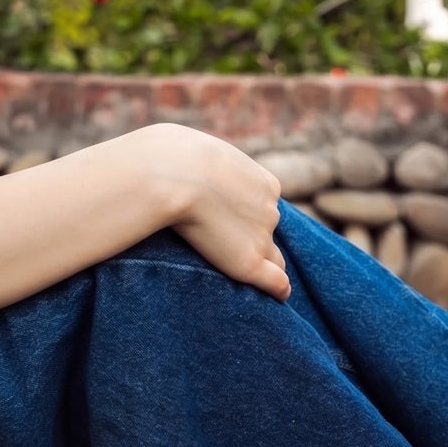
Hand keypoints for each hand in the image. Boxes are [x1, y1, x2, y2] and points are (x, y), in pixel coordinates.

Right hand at [145, 124, 290, 301]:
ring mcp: (261, 237)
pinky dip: (276, 289)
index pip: (266, 205)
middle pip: (268, 230)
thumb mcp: (200, 149)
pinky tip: (275, 297)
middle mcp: (270, 210)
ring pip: (271, 256)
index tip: (226, 217)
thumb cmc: (174, 156)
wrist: (170, 174)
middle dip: (251, 235)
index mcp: (264, 183)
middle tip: (222, 238)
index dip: (247, 213)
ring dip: (258, 260)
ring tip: (233, 265)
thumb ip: (209, 165)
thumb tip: (191, 165)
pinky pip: (276, 282)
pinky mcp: (248, 262)